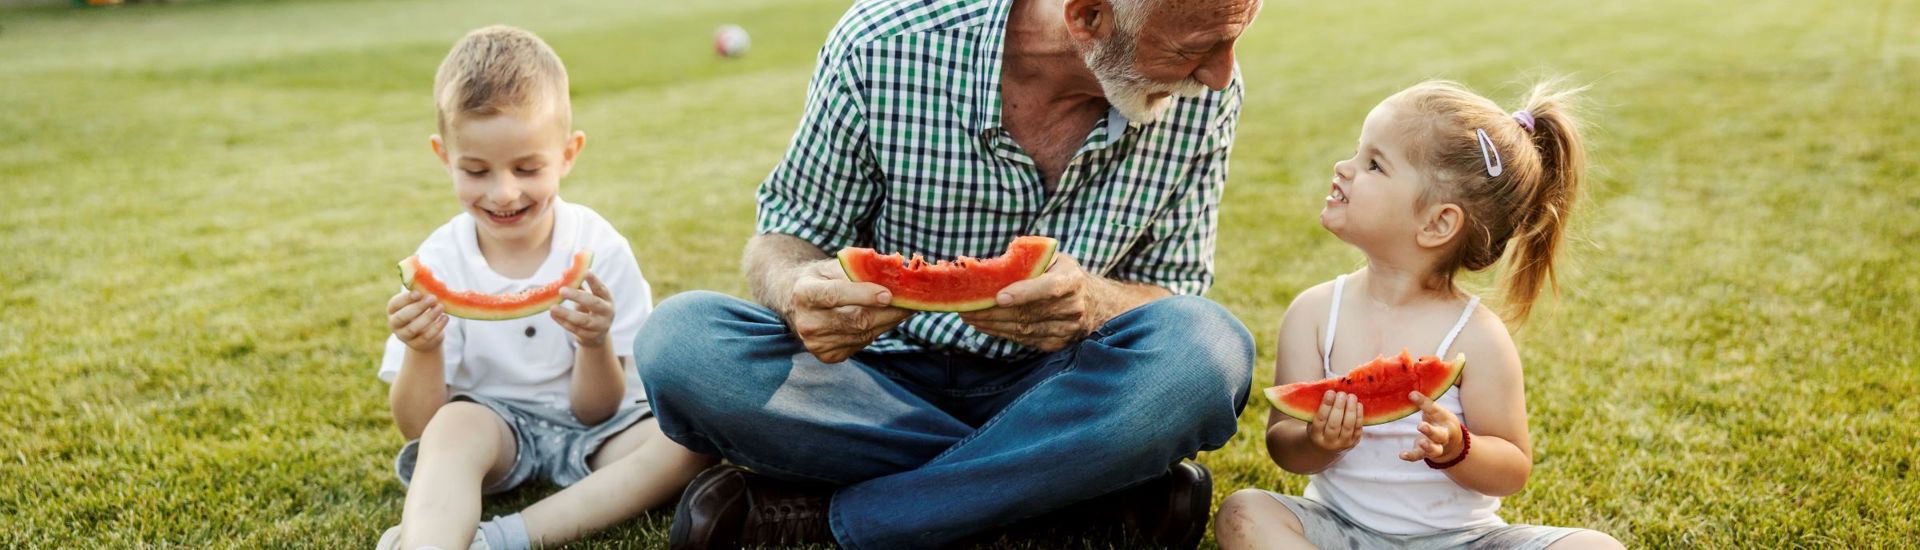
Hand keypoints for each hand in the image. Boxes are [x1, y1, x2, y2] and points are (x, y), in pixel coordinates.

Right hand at [387, 289, 447, 352]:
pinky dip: (437, 327)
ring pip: (414, 328)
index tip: (419, 293)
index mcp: (393, 310)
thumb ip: (427, 291)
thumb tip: (441, 283)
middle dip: (418, 307)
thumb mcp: (422, 300)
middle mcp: (395, 324)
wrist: (426, 332)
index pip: (395, 304)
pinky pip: (426, 337)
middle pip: (402, 317)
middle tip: (433, 298)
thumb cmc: (423, 310)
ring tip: (441, 307)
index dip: (406, 298)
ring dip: (429, 317)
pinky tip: (445, 318)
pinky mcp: (416, 344)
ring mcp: (404, 336)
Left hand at [552, 272, 614, 347]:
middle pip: (593, 303)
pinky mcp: (590, 336)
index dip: (593, 280)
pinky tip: (553, 315)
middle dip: (577, 296)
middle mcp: (606, 312)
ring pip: (583, 320)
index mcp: (607, 299)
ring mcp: (600, 326)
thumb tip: (564, 272)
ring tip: (552, 307)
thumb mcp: (589, 297)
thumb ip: (578, 285)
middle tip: (561, 290)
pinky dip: (563, 322)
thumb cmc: (590, 309)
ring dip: (566, 313)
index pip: (600, 288)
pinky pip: (575, 329)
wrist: (597, 335)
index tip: (584, 271)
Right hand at [785, 260, 914, 362]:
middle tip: (912, 302)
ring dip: (889, 322)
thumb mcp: (833, 266)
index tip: (889, 294)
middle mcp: (807, 322)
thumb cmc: (822, 279)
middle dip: (888, 312)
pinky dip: (878, 331)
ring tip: (905, 308)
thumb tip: (894, 269)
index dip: (863, 295)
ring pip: (863, 335)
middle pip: (855, 320)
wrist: (795, 302)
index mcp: (804, 293)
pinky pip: (862, 344)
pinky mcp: (827, 356)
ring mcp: (816, 343)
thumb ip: (858, 267)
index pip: (834, 295)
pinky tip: (886, 319)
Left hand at [957, 253, 1091, 350]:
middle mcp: (1073, 307)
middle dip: (993, 311)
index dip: (1024, 293)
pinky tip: (985, 325)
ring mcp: (1067, 329)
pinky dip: (1002, 333)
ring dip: (992, 325)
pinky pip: (1025, 340)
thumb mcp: (1052, 257)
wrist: (1093, 302)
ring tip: (969, 316)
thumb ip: (1028, 257)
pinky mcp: (1057, 344)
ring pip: (1024, 329)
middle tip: (966, 307)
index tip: (998, 296)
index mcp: (1072, 279)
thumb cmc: (1061, 273)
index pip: (1049, 288)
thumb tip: (989, 264)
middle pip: (1029, 313)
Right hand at [1308, 390, 1364, 452]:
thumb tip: (1327, 387)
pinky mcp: (1354, 442)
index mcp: (1315, 436)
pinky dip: (1359, 416)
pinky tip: (1358, 404)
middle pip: (1334, 424)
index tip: (1330, 392)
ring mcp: (1342, 444)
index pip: (1320, 420)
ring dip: (1350, 410)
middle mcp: (1329, 442)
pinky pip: (1358, 428)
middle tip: (1342, 393)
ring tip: (1351, 396)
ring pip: (1348, 426)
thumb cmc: (1320, 427)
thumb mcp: (1313, 421)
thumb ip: (1317, 408)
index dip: (1325, 406)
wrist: (1327, 447)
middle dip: (1339, 407)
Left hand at [1399, 391, 1465, 462]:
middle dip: (1431, 431)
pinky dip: (1411, 456)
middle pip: (1440, 435)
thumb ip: (1426, 404)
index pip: (1435, 411)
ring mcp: (1434, 447)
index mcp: (1446, 421)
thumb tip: (1410, 393)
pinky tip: (1402, 455)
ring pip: (1434, 450)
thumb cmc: (1440, 421)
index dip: (1424, 403)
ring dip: (1428, 447)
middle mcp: (1443, 436)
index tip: (1412, 395)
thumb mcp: (1437, 412)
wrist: (1450, 443)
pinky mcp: (1424, 453)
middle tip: (1421, 426)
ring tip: (1421, 443)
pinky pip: (1419, 456)